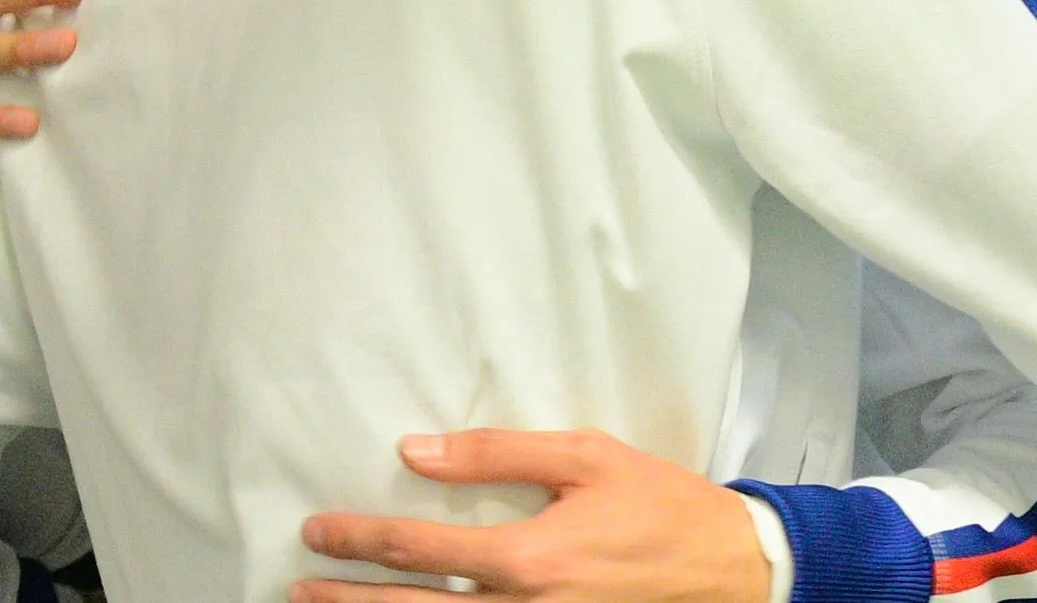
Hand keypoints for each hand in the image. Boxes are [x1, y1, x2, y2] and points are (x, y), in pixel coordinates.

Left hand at [294, 429, 772, 602]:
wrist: (736, 570)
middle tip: (300, 590)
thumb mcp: (584, 457)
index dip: (362, 539)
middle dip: (352, 601)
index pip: (422, 549)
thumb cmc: (661, 504)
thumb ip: (498, 452)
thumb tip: (417, 449)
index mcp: (530, 558)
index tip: (319, 530)